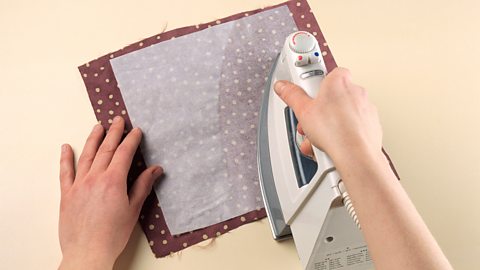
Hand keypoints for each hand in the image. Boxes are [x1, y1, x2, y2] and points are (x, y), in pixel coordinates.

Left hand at [58, 116, 162, 269]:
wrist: (88, 252)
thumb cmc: (113, 234)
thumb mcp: (133, 209)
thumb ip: (143, 186)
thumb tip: (156, 169)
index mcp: (113, 181)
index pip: (124, 153)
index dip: (131, 140)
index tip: (137, 130)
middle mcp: (94, 178)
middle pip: (105, 149)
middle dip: (114, 133)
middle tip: (118, 120)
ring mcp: (78, 184)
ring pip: (86, 155)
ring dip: (93, 139)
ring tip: (98, 127)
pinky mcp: (67, 194)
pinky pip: (65, 171)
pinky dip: (65, 158)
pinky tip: (66, 147)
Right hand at [274, 67, 382, 161]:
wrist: (356, 155)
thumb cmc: (335, 131)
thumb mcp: (303, 111)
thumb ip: (291, 95)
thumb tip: (283, 86)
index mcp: (339, 80)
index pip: (324, 73)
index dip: (311, 84)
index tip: (303, 92)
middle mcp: (355, 90)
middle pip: (330, 97)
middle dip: (317, 110)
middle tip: (308, 121)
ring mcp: (365, 108)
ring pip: (340, 113)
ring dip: (327, 124)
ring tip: (317, 137)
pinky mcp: (370, 124)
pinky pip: (351, 125)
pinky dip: (341, 133)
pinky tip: (330, 144)